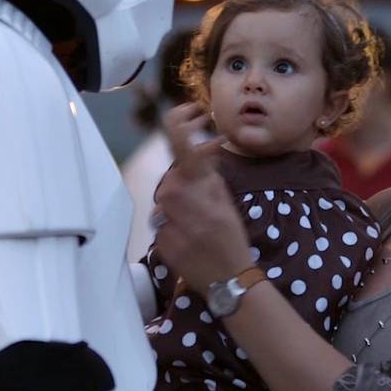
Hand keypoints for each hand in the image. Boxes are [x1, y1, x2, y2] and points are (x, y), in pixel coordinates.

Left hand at [154, 104, 252, 293]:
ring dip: (179, 207)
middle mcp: (180, 198)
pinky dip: (172, 227)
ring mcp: (167, 220)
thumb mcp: (224, 198)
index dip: (179, 119)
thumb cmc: (231, 238)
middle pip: (171, 178)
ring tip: (201, 223)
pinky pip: (160, 223)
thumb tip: (198, 148)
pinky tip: (190, 237)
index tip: (187, 112)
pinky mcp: (159, 240)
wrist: (228, 278)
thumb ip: (206, 174)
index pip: (178, 140)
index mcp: (200, 183)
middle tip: (207, 197)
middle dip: (186, 185)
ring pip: (164, 201)